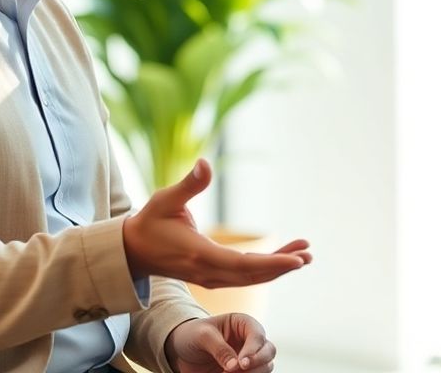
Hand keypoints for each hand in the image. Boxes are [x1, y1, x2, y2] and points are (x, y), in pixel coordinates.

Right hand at [123, 159, 311, 287]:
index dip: (272, 262)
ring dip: (277, 268)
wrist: (132, 251)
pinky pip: (243, 275)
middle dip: (282, 266)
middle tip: (309, 255)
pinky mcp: (211, 276)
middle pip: (253, 275)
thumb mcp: (165, 199)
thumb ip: (189, 184)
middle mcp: (208, 272)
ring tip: (304, 256)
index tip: (297, 260)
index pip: (243, 264)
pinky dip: (265, 268)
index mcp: (200, 254)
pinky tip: (282, 258)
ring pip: (251, 278)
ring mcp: (210, 277)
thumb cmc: (150, 222)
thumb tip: (205, 163)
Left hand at [164, 314, 275, 372]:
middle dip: (258, 362)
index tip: (241, 363)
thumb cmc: (193, 334)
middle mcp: (250, 340)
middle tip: (239, 370)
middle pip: (269, 351)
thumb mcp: (203, 335)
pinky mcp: (244, 372)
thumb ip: (219, 348)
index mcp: (243, 323)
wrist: (181, 350)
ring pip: (266, 366)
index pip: (257, 335)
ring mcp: (249, 357)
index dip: (253, 350)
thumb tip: (235, 366)